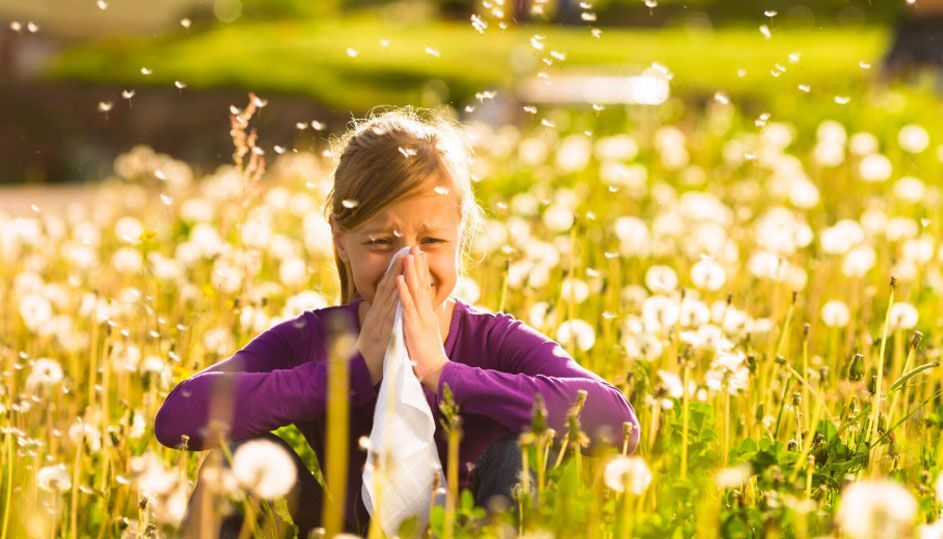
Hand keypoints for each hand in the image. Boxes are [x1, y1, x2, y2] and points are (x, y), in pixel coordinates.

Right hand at [355, 254, 404, 384]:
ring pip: (388, 294)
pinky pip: (388, 313)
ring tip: (405, 259)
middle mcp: (377, 313)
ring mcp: (378, 320)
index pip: (388, 288)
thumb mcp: (377, 332)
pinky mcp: (380, 331)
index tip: (404, 255)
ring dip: (396, 275)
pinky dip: (394, 299)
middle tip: (407, 248)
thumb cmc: (370, 354)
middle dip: (398, 266)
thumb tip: (387, 309)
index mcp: (378, 312)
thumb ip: (382, 319)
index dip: (396, 270)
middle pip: (388, 285)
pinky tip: (399, 287)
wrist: (359, 372)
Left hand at [396, 245, 449, 390]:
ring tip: (408, 255)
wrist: (435, 372)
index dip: (421, 272)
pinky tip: (400, 279)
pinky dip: (403, 291)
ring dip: (411, 272)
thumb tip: (420, 313)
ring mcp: (420, 319)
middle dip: (418, 265)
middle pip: (421, 285)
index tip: (418, 256)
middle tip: (415, 247)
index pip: (424, 289)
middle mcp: (426, 313)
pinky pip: (407, 306)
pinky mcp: (414, 327)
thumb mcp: (425, 334)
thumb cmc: (427, 357)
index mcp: (427, 315)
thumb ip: (422, 322)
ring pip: (415, 291)